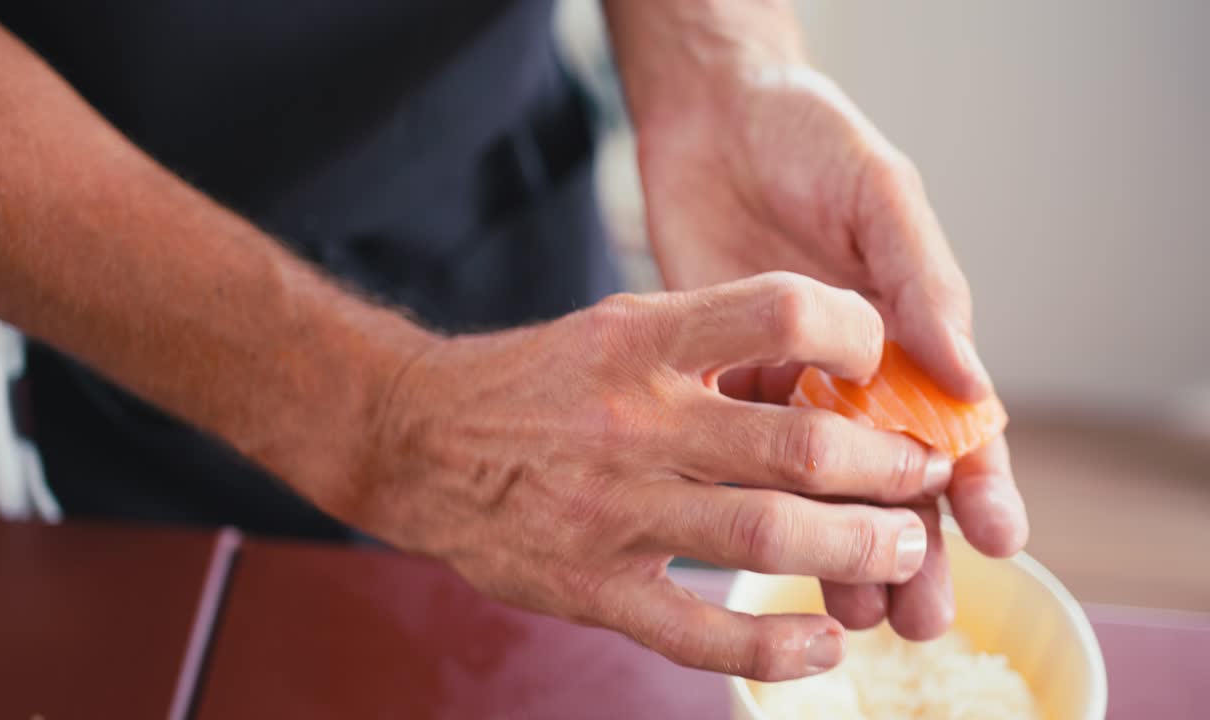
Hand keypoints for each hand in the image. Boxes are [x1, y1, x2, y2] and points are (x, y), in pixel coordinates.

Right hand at [329, 272, 954, 680]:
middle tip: (921, 475)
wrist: (419, 439)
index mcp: (639, 340)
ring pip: (766, 537)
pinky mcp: (591, 587)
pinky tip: (823, 645)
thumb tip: (826, 359)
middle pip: (796, 446)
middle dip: (886, 468)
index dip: (856, 332)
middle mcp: (631, 421)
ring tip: (899, 548)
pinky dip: (774, 649)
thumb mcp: (613, 328)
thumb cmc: (534, 380)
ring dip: (856, 548)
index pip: (778, 312)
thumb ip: (708, 342)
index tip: (883, 361)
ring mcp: (611, 511)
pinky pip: (699, 632)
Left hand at [636, 65, 1027, 639]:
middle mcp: (855, 370)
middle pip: (891, 477)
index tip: (995, 537)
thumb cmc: (812, 140)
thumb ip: (923, 281)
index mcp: (913, 332)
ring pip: (819, 482)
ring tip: (854, 609)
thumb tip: (974, 383)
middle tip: (919, 616)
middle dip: (911, 545)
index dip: (980, 484)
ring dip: (836, 544)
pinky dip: (756, 500)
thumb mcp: (879, 195)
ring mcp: (787, 381)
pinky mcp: (721, 378)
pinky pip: (743, 451)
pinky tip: (763, 550)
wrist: (712, 117)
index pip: (959, 425)